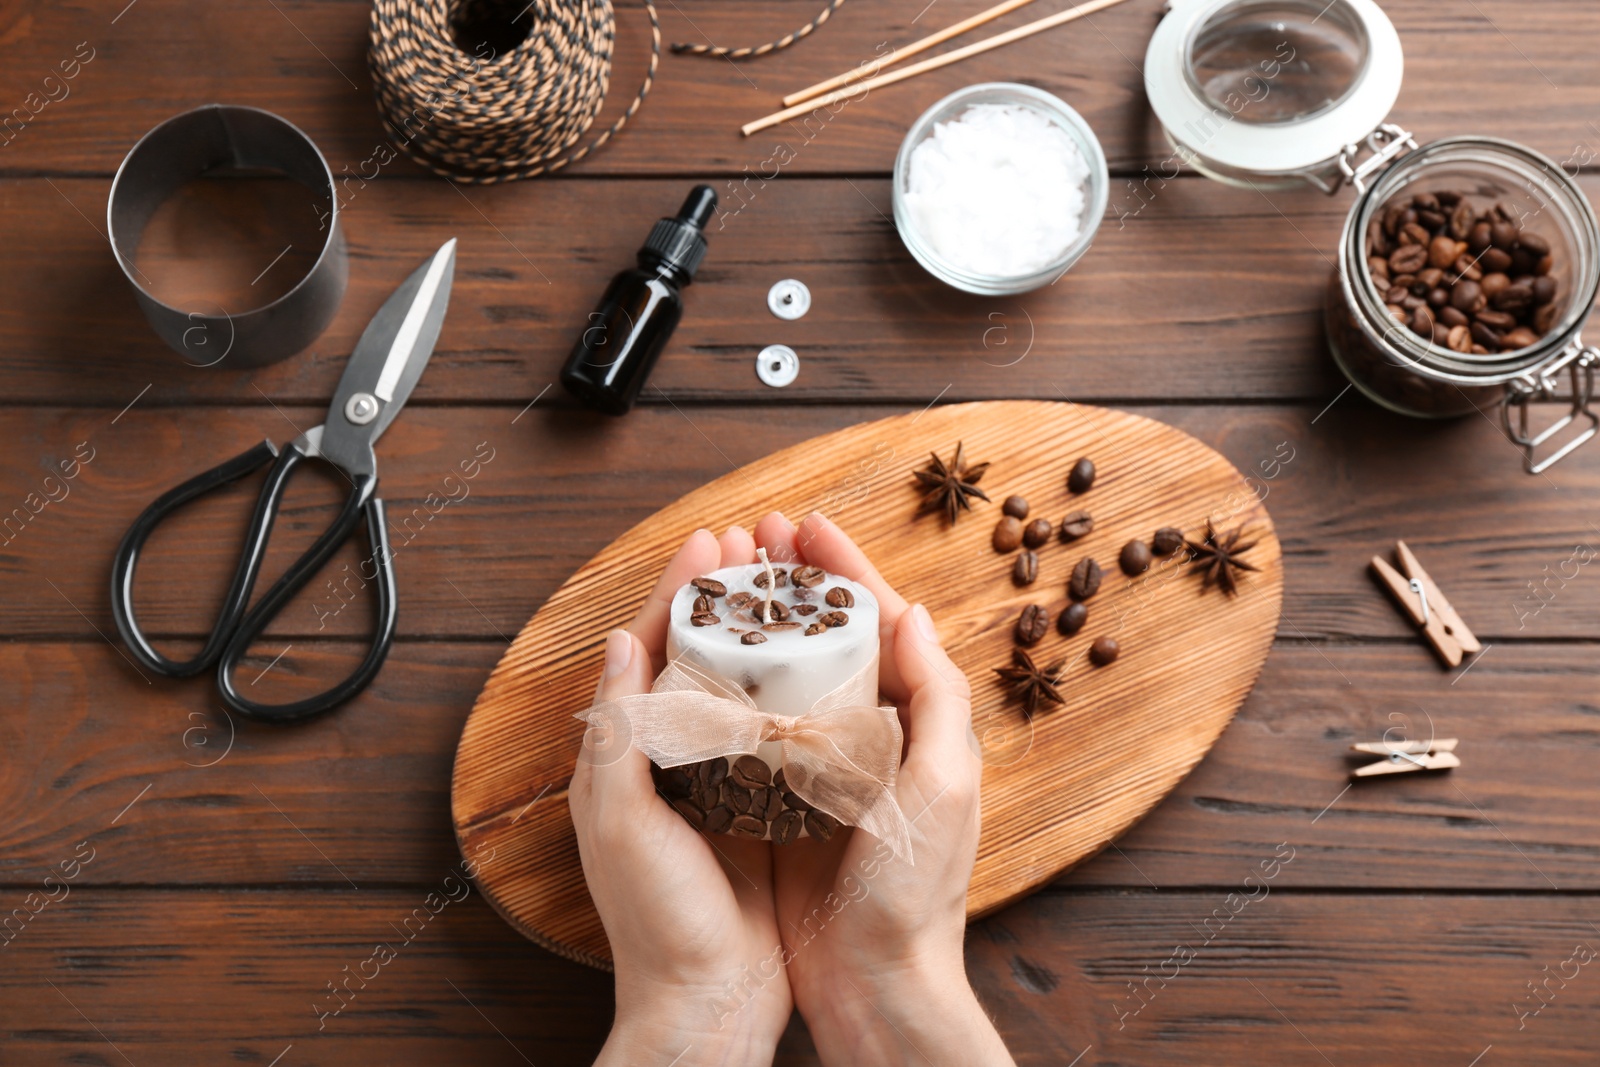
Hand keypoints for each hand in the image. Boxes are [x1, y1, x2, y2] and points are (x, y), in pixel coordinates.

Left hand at [570, 526, 790, 1065]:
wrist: (711, 1003)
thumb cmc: (658, 921)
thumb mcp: (617, 823)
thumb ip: (616, 735)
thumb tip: (619, 643)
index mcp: (625, 759)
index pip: (648, 650)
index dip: (677, 592)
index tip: (710, 543)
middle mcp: (670, 763)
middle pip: (694, 656)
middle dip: (721, 597)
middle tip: (754, 544)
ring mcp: (718, 784)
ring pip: (736, 685)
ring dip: (757, 632)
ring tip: (786, 585)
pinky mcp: (761, 811)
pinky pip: (773, 732)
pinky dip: (790, 689)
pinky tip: (819, 664)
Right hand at [753, 511, 1014, 1066]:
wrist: (876, 986)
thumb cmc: (916, 893)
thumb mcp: (944, 786)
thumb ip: (937, 699)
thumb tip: (913, 613)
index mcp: (918, 723)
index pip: (882, 622)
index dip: (845, 569)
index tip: (807, 525)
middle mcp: (873, 736)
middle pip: (833, 636)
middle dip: (798, 581)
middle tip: (757, 536)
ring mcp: (826, 766)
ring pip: (792, 672)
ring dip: (764, 621)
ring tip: (728, 579)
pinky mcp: (784, 801)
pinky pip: (758, 725)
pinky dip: (737, 685)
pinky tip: (706, 661)